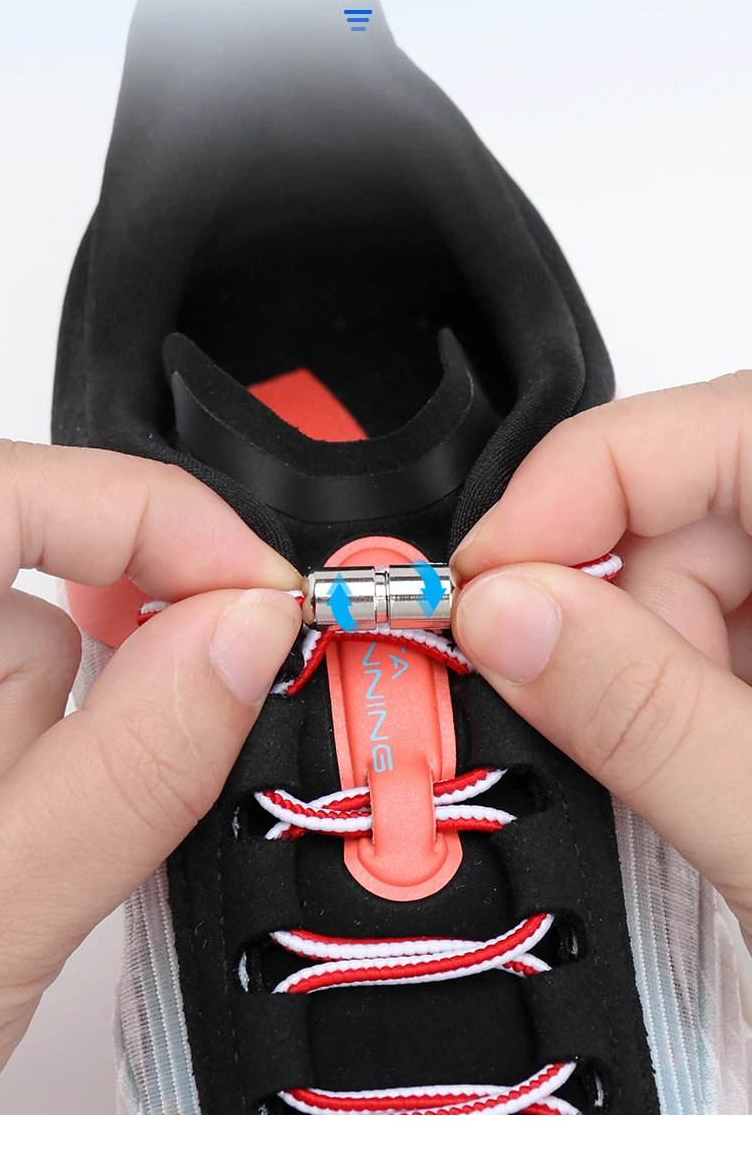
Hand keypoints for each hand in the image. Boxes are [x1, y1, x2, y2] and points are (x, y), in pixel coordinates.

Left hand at [0, 441, 300, 1111]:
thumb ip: (122, 774)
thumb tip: (247, 635)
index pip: (8, 491)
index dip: (153, 517)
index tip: (261, 595)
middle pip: (26, 572)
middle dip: (101, 677)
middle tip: (137, 763)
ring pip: (21, 651)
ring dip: (49, 753)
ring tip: (6, 873)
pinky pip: (7, 708)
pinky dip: (31, 775)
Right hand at [451, 374, 751, 950]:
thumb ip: (643, 714)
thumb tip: (509, 615)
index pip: (709, 428)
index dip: (573, 490)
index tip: (486, 582)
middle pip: (692, 504)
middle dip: (621, 613)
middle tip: (595, 718)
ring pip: (700, 576)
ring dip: (659, 672)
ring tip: (707, 780)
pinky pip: (724, 634)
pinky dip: (692, 698)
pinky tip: (723, 770)